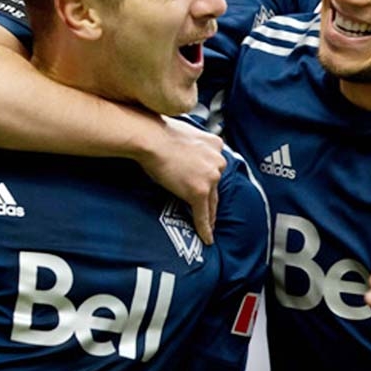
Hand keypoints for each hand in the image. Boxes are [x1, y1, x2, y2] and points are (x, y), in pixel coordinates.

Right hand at [135, 116, 225, 244]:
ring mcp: (210, 177)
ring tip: (209, 227)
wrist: (152, 138)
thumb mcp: (186, 132)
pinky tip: (207, 238)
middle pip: (215, 185)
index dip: (210, 178)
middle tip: (210, 212)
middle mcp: (218, 161)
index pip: (214, 165)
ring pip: (211, 201)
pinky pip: (203, 215)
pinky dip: (205, 228)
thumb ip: (193, 143)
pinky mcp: (199, 192)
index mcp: (216, 144)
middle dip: (211, 198)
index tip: (209, 186)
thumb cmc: (160, 132)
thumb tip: (185, 149)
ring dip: (210, 215)